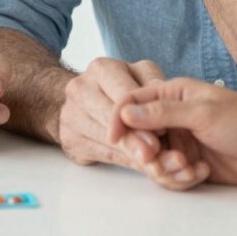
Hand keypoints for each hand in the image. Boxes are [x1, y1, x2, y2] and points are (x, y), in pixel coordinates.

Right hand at [59, 57, 197, 179]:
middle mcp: (81, 88)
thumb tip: (167, 108)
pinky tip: (141, 167)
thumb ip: (154, 89)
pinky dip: (124, 162)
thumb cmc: (122, 87)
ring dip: (132, 155)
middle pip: (111, 118)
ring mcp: (71, 113)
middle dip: (136, 137)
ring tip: (155, 165)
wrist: (84, 99)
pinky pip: (101, 154)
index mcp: (102, 68)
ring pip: (106, 139)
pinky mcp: (69, 138)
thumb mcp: (141, 77)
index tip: (163, 129)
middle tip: (156, 153)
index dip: (143, 113)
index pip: (123, 94)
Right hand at [112, 77, 236, 187]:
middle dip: (146, 152)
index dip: (120, 119)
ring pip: (153, 160)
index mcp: (173, 93)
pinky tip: (202, 172)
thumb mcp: (202, 113)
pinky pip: (171, 176)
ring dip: (167, 168)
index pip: (133, 102)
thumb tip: (126, 111)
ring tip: (190, 167)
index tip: (115, 138)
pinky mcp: (190, 162)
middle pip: (139, 135)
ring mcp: (181, 140)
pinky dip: (182, 178)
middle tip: (157, 160)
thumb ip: (163, 112)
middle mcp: (173, 116)